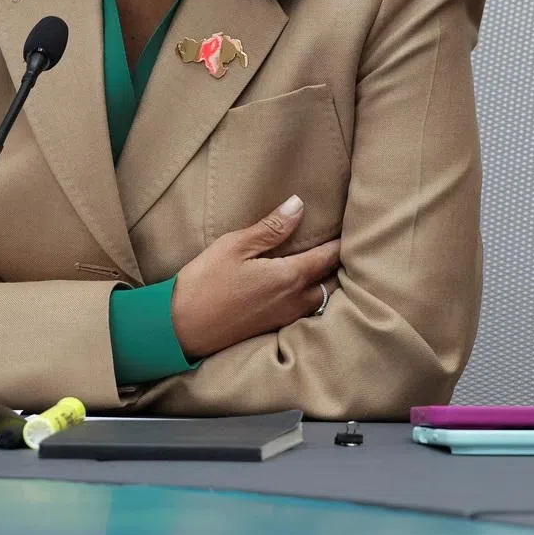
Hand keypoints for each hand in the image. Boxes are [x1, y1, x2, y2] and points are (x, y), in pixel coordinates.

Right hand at [171, 195, 339, 359]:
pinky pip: (305, 312)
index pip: (328, 257)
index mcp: (289, 277)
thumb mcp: (235, 246)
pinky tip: (301, 287)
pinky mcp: (273, 329)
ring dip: (326, 283)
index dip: (342, 242)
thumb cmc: (205, 282)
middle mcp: (294, 301)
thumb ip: (270, 228)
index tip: (352, 229)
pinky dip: (311, 298)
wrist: (181, 328)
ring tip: (326, 264)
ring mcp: (285, 319)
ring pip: (320, 300)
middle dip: (339, 264)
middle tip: (344, 246)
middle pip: (331, 282)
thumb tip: (298, 205)